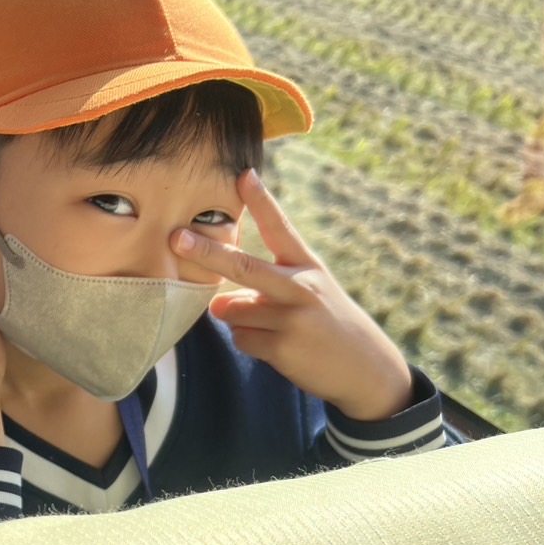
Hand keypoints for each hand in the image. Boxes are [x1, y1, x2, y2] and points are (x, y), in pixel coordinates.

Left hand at [172, 171, 412, 421]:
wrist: (366, 370)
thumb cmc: (329, 325)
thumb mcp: (307, 295)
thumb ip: (262, 290)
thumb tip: (217, 303)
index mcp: (308, 267)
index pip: (281, 229)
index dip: (262, 201)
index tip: (244, 175)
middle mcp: (301, 287)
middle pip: (243, 266)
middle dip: (207, 252)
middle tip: (176, 238)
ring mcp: (292, 318)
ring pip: (234, 310)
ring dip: (242, 320)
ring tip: (277, 329)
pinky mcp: (283, 347)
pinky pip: (241, 339)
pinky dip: (250, 343)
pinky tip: (279, 348)